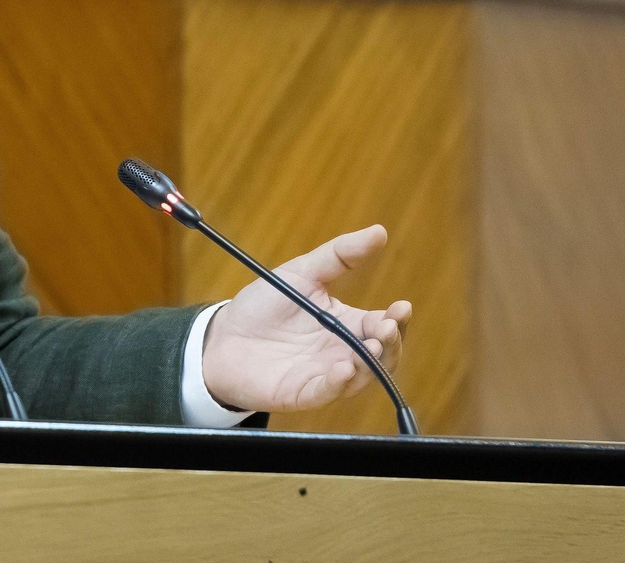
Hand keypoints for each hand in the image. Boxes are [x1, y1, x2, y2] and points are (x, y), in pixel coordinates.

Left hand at [200, 225, 410, 413]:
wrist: (222, 336)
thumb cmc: (264, 306)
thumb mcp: (302, 273)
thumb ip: (339, 255)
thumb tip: (379, 231)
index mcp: (347, 324)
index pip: (383, 324)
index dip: (396, 318)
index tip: (402, 306)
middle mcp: (343, 353)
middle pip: (382, 354)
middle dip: (391, 342)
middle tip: (387, 326)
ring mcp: (326, 375)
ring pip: (362, 377)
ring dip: (371, 363)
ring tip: (371, 345)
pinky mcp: (303, 393)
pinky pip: (328, 392)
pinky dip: (339, 383)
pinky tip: (343, 368)